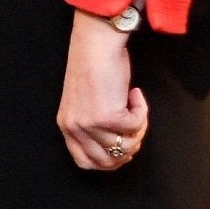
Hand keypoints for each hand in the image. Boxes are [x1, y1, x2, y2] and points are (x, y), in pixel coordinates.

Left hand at [58, 8, 149, 170]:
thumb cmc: (93, 69)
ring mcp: (91, 124)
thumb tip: (117, 148)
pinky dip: (143, 111)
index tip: (123, 151)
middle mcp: (75, 128)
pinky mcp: (109, 116)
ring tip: (135, 108)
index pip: (85, 162)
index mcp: (66, 126)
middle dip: (129, 149)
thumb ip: (91, 127)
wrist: (95, 46)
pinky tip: (136, 95)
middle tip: (135, 129)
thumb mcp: (84, 104)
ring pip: (126, 146)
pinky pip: (137, 126)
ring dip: (138, 129)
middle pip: (108, 161)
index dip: (109, 162)